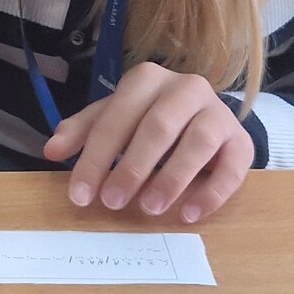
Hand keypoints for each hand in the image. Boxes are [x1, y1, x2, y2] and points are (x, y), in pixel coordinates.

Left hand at [42, 62, 252, 222]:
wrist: (207, 118)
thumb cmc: (151, 118)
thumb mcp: (115, 118)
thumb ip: (84, 131)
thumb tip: (51, 150)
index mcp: (147, 79)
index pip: (116, 117)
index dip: (96, 157)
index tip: (80, 195)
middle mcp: (187, 88)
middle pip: (158, 126)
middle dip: (132, 167)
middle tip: (112, 202)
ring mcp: (219, 113)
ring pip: (198, 142)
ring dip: (172, 178)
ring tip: (150, 208)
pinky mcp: (242, 142)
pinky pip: (232, 168)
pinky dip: (210, 193)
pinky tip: (188, 214)